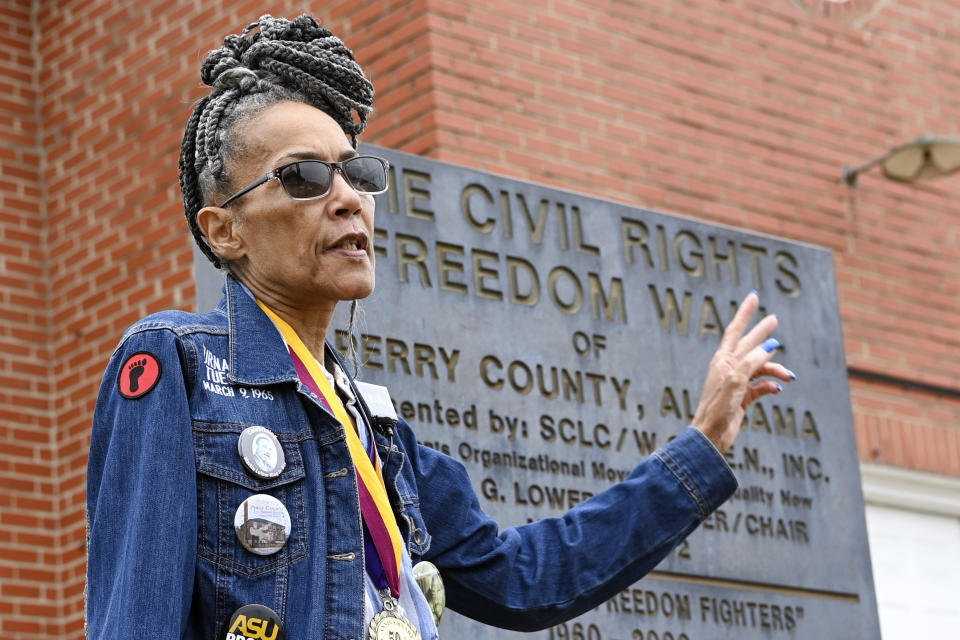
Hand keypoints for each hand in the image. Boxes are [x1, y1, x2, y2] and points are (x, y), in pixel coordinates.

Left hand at [692, 291, 793, 452]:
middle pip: (749, 345)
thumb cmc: (718, 407)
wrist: (711, 435)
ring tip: (789, 376)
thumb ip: (752, 361)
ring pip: (760, 369)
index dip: (745, 313)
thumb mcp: (736, 380)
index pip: (735, 331)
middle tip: (774, 319)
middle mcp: (729, 368)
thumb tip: (770, 346)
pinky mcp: (742, 398)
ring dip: (775, 371)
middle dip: (762, 333)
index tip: (753, 297)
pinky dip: (770, 386)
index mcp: (722, 360)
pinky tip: (778, 389)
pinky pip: (761, 386)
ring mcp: (736, 383)